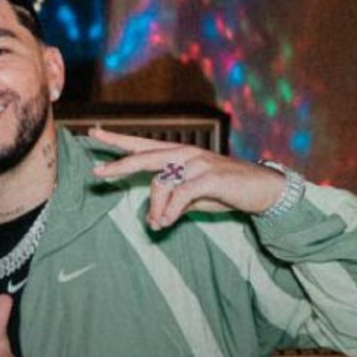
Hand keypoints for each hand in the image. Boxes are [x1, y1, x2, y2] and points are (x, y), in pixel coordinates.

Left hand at [87, 125, 287, 230]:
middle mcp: (186, 154)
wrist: (263, 190)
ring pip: (161, 184)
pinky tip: (166, 222)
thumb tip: (155, 217)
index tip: (93, 132)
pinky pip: (180, 195)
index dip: (118, 139)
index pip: (143, 144)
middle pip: (144, 157)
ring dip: (155, 209)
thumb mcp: (194, 197)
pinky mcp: (210, 177)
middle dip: (119, 165)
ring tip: (157, 225)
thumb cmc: (226, 191)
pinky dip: (169, 211)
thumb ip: (173, 200)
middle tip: (97, 172)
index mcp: (179, 155)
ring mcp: (198, 163)